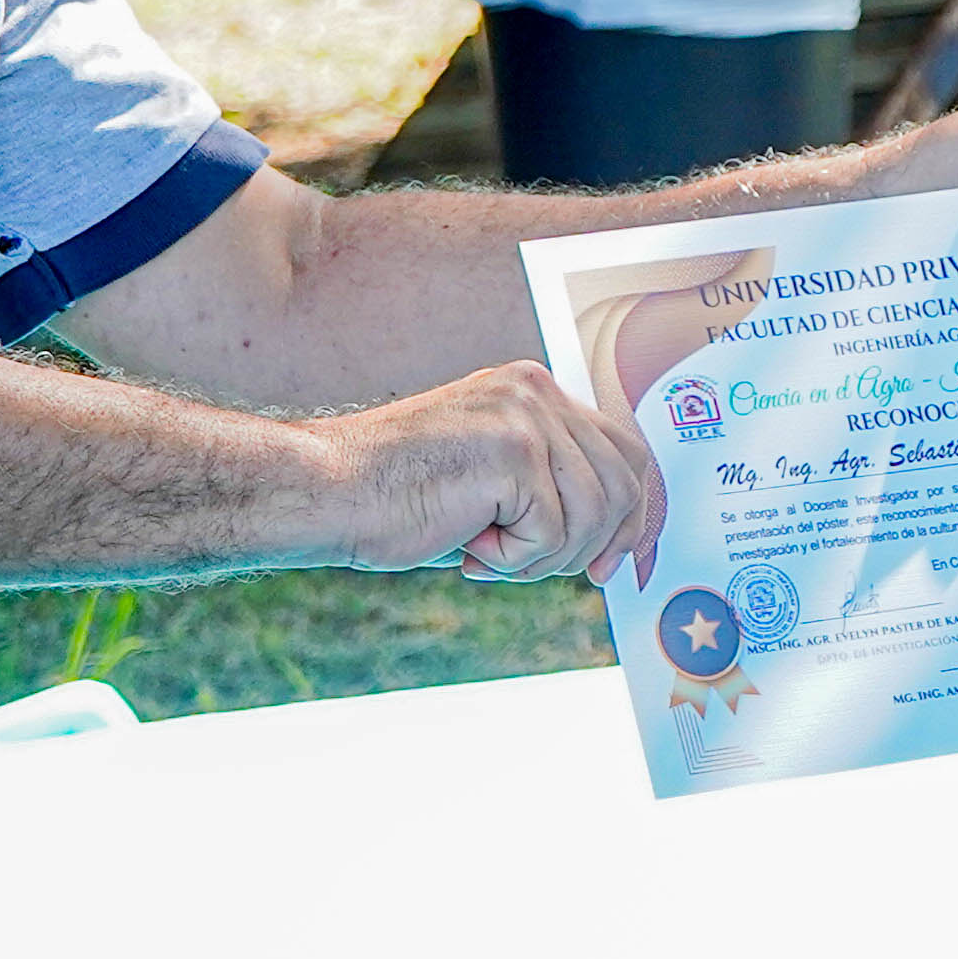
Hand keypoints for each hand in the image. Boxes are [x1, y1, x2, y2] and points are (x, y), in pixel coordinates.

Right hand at [344, 361, 659, 583]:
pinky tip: (467, 547)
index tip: (612, 565)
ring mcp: (527, 418)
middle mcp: (536, 391)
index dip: (630, 515)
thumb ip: (547, 483)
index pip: (622, 450)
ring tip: (484, 552)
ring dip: (541, 557)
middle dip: (592, 545)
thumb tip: (613, 535)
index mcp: (532, 389)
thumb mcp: (489, 477)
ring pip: (591, 515)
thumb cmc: (397, 496)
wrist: (327, 491)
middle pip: (621, 484)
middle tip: (533, 569)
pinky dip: (511, 561)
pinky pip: (551, 533)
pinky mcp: (514, 453)